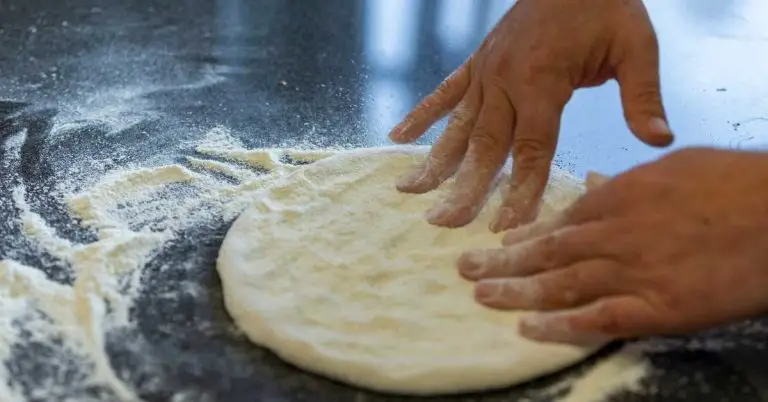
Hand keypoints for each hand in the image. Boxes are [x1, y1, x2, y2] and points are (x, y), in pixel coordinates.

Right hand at [389, 0, 672, 231]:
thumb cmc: (607, 6)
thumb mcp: (636, 46)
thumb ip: (642, 96)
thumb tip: (659, 140)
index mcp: (542, 80)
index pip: (531, 149)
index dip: (520, 191)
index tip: (507, 229)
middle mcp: (505, 79)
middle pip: (485, 145)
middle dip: (465, 187)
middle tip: (445, 223)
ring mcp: (486, 71)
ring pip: (458, 125)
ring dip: (435, 159)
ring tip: (410, 190)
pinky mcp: (478, 62)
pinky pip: (445, 92)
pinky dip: (421, 115)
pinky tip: (398, 138)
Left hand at [457, 148, 767, 344]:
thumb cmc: (734, 184)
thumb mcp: (675, 168)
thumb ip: (629, 180)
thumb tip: (597, 183)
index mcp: (621, 198)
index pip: (560, 221)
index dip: (524, 236)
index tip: (498, 245)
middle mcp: (615, 234)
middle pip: (548, 252)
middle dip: (502, 262)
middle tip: (465, 268)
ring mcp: (633, 271)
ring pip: (560, 283)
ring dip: (516, 291)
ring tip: (481, 294)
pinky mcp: (657, 307)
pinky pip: (597, 317)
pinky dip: (560, 324)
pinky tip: (528, 328)